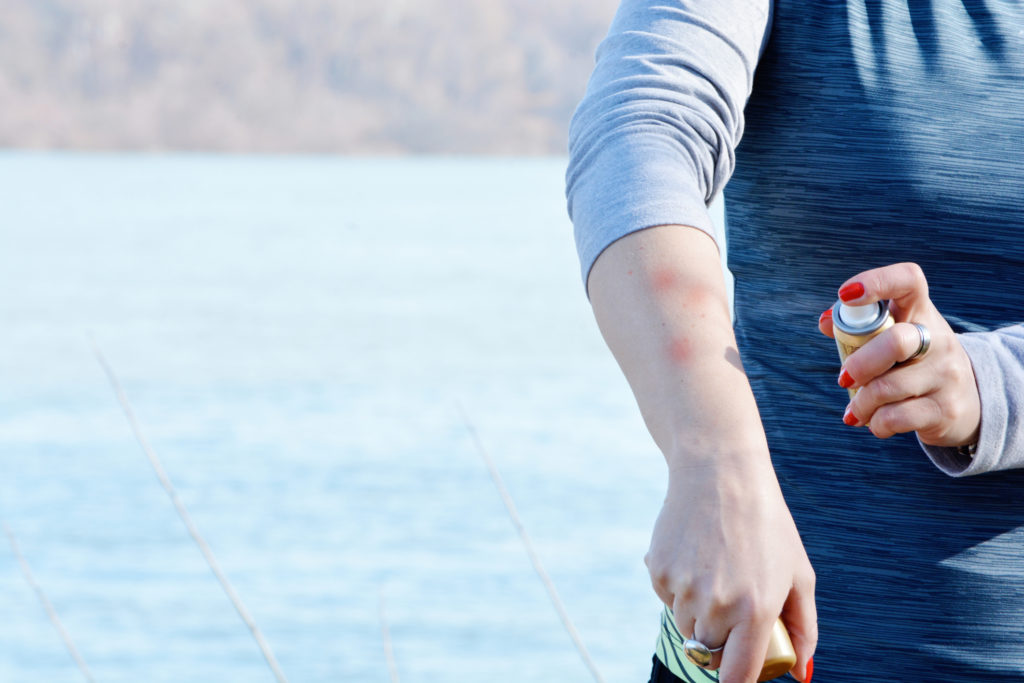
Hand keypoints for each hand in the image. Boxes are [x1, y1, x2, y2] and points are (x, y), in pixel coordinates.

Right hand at [646, 453, 816, 681]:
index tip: (741, 674)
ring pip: (687, 628)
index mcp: (756, 608)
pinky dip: (680, 590)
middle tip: (736, 607)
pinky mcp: (659, 572)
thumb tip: (802, 675)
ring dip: (700, 616)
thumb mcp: (798, 573)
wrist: (718, 473)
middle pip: (710, 655)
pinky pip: (668, 601)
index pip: (738, 677)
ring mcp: (683, 588)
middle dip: (722, 642)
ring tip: (717, 574)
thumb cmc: (766, 523)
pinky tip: (696, 559)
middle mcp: (717, 604)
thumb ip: (804, 628)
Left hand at [818, 262, 980, 446]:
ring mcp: (946, 375)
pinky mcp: (947, 410)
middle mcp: (939, 339)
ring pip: (888, 388)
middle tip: (844, 379)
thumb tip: (824, 321)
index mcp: (920, 312)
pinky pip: (896, 418)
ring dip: (861, 403)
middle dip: (860, 364)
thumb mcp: (895, 337)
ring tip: (857, 409)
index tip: (847, 295)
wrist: (970, 400)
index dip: (876, 282)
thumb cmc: (916, 362)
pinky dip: (876, 424)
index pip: (908, 280)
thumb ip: (859, 328)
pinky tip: (875, 422)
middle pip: (897, 342)